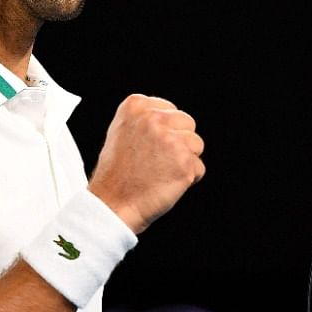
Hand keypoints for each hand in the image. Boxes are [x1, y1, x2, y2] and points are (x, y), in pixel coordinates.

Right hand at [88, 94, 204, 233]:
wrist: (112, 204)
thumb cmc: (115, 175)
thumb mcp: (121, 132)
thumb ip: (144, 119)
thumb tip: (171, 118)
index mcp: (135, 106)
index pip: (170, 109)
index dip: (164, 131)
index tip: (149, 147)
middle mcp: (153, 119)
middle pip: (187, 123)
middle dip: (179, 142)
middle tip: (157, 162)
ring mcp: (170, 140)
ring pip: (196, 144)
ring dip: (184, 160)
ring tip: (161, 173)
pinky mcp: (184, 162)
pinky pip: (199, 168)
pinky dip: (187, 180)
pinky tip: (166, 184)